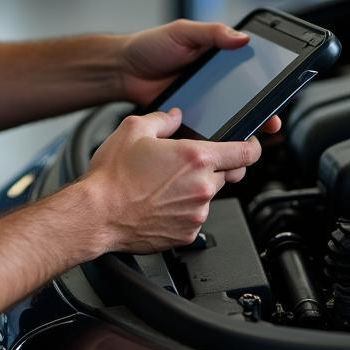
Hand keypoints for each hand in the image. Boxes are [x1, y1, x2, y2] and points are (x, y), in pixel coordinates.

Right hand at [84, 108, 262, 252]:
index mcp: (195, 157)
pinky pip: (194, 216)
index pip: (245, 153)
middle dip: (211, 166)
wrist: (97, 215)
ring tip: (162, 185)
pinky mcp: (187, 233)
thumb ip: (162, 119)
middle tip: (183, 164)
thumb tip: (175, 116)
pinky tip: (159, 202)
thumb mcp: (134, 129)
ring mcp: (197, 213)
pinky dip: (183, 209)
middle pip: (226, 173)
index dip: (253, 147)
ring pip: (208, 195)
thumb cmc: (112, 176)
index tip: (251, 145)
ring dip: (194, 188)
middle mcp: (202, 186)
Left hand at [119, 19, 281, 134]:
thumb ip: (212, 33)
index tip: (277, 98)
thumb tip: (243, 37)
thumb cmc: (150, 46)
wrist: (122, 70)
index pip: (250, 76)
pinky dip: (213, 140)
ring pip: (227, 122)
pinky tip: (217, 146)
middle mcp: (214, 86)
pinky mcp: (187, 121)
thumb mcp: (183, 32)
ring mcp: (202, 105)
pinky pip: (204, 133)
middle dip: (259, 115)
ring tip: (246, 140)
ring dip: (238, 131)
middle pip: (244, 104)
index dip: (266, 89)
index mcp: (218, 62)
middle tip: (268, 124)